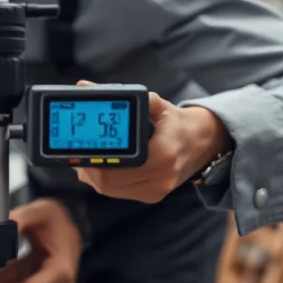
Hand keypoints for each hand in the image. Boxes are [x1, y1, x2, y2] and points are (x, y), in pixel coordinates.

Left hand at [74, 81, 228, 203]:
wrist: (205, 143)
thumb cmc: (176, 123)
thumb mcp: (157, 105)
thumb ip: (123, 96)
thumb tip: (85, 86)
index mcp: (162, 153)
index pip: (116, 165)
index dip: (93, 159)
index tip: (80, 147)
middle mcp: (160, 176)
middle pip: (107, 182)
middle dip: (88, 168)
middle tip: (77, 153)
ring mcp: (156, 190)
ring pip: (110, 190)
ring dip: (93, 176)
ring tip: (88, 159)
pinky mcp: (152, 196)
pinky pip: (119, 193)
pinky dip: (106, 181)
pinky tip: (101, 168)